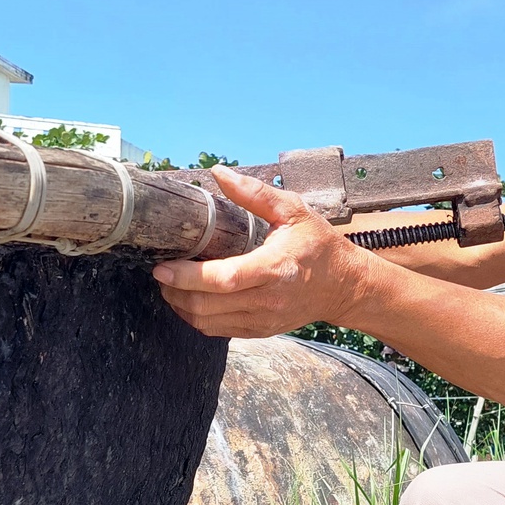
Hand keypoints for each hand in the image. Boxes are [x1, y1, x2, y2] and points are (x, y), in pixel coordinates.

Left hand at [152, 166, 375, 337]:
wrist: (344, 286)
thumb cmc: (319, 245)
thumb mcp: (293, 211)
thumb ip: (254, 193)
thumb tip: (218, 173)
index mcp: (274, 268)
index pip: (223, 279)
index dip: (188, 276)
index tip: (163, 267)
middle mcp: (267, 300)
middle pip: (207, 305)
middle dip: (175, 291)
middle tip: (161, 273)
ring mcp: (262, 320)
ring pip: (207, 322)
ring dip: (181, 305)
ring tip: (171, 285)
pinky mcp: (259, 331)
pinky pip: (217, 330)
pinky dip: (196, 317)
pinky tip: (190, 299)